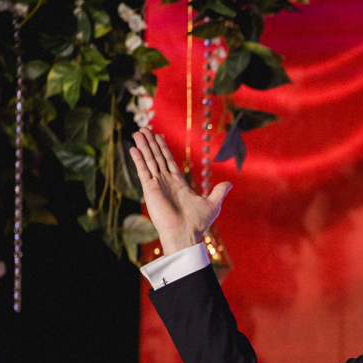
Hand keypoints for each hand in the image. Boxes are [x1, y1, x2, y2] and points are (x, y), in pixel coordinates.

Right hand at [129, 127, 231, 255]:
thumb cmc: (198, 223)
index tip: (158, 137)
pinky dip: (138, 159)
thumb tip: (229, 184)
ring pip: (149, 160)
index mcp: (178, 184)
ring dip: (143, 146)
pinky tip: (134, 148)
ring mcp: (157, 185)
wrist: (185, 234)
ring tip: (138, 132)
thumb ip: (219, 192)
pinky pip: (143, 171)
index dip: (163, 149)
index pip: (168, 161)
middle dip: (151, 143)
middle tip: (144, 129)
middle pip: (157, 158)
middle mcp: (166, 182)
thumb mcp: (213, 204)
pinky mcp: (150, 189)